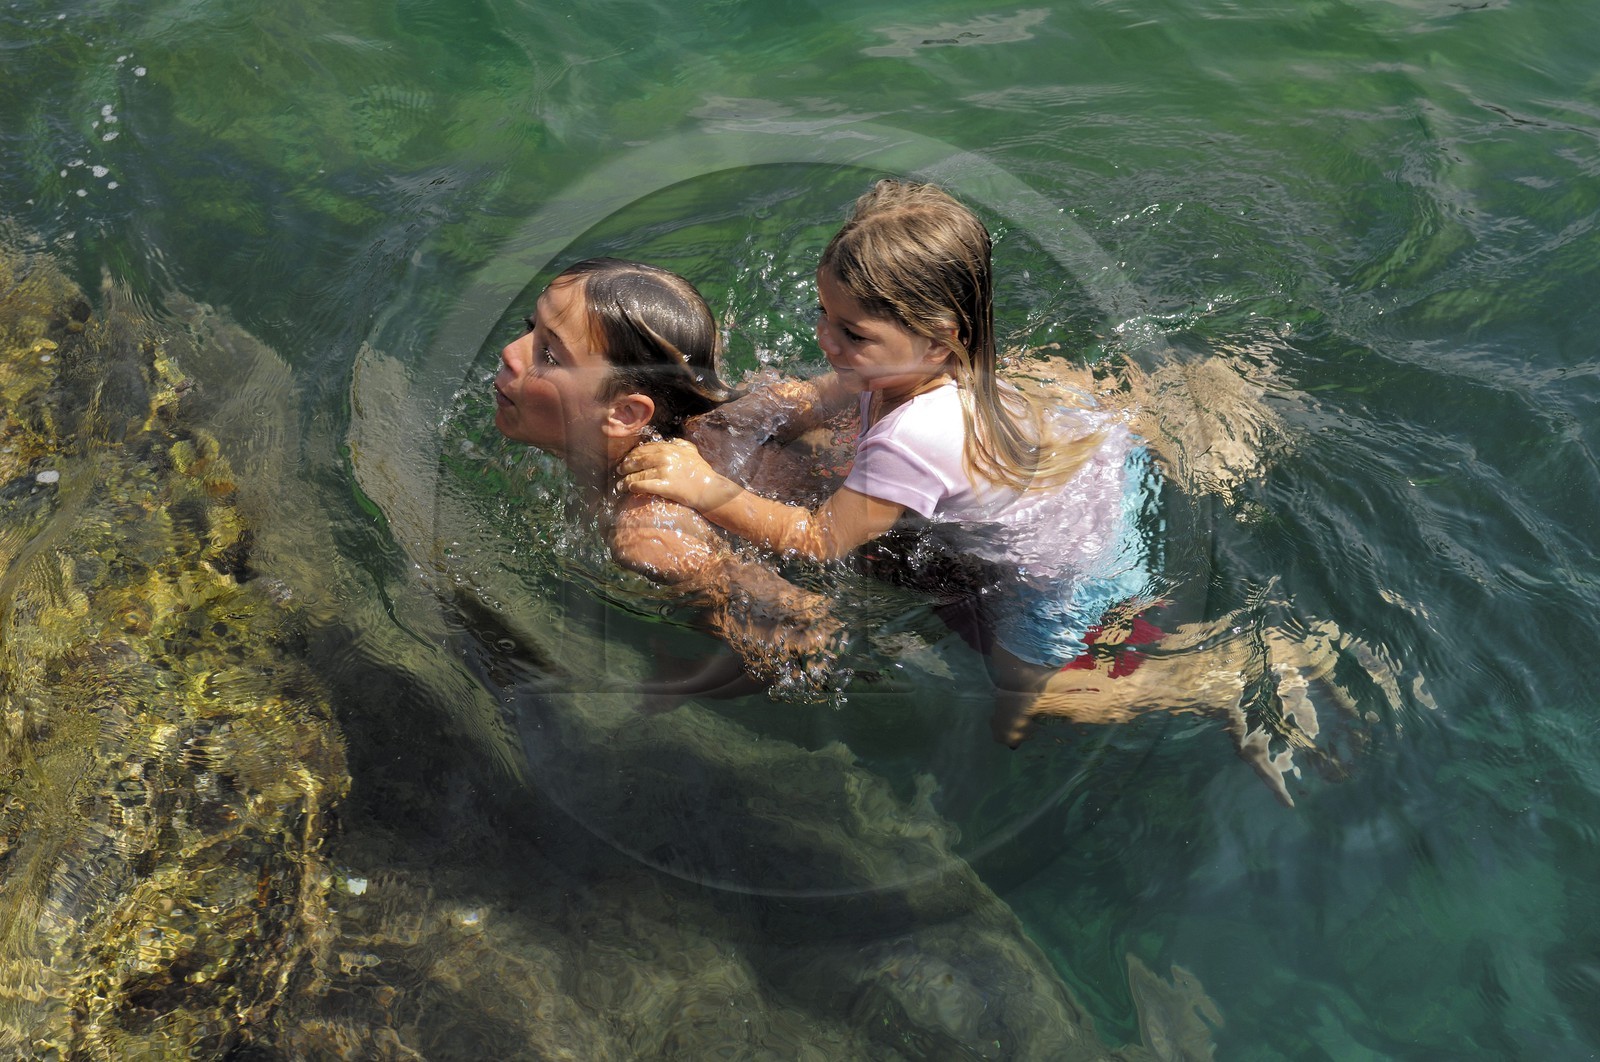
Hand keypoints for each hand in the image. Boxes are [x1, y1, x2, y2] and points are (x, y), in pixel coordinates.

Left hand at [618, 438, 740, 510]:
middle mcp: (664, 457)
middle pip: (637, 459)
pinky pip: (642, 485)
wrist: (709, 489)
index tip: (628, 459)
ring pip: (638, 473)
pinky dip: (633, 486)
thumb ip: (681, 444)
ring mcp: (664, 471)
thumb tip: (672, 441)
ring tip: (620, 483)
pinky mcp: (664, 486)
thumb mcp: (692, 452)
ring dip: (626, 479)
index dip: (633, 454)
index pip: (645, 448)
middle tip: (619, 470)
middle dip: (626, 465)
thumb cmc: (702, 472)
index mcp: (669, 448)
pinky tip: (629, 488)